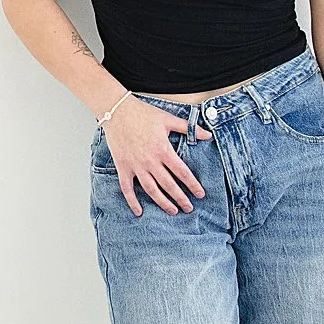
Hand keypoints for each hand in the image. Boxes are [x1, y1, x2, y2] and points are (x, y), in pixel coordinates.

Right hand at [102, 96, 209, 216]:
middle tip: (189, 208)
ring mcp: (136, 165)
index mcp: (163, 149)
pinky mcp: (123, 166)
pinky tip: (139, 212)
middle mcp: (150, 161)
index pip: (182, 172)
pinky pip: (127, 188)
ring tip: (173, 211)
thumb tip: (207, 135)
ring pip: (151, 190)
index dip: (193, 185)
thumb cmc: (142, 113)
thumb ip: (188, 128)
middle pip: (169, 185)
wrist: (117, 111)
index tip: (200, 194)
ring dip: (163, 203)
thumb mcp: (168, 119)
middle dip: (181, 198)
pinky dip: (132, 201)